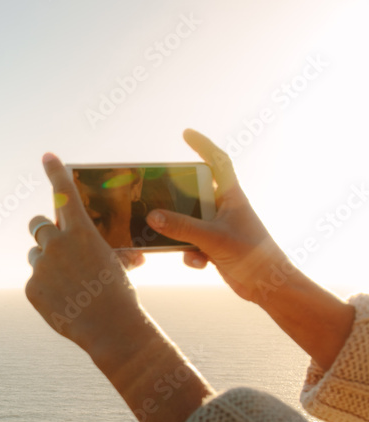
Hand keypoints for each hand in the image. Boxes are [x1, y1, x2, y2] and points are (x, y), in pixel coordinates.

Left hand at [26, 151, 215, 421]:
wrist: (110, 327)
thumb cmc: (119, 294)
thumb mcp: (114, 263)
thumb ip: (99, 248)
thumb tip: (120, 251)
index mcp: (80, 232)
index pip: (64, 193)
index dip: (55, 172)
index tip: (48, 157)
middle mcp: (56, 243)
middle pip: (37, 224)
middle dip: (43, 229)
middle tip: (50, 238)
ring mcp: (41, 265)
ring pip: (35, 254)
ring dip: (46, 262)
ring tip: (66, 281)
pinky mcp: (31, 287)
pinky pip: (35, 280)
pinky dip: (46, 288)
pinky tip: (62, 300)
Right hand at [144, 129, 288, 302]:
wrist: (268, 287)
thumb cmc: (253, 255)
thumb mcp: (213, 238)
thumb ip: (181, 227)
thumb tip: (152, 216)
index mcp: (232, 197)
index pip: (218, 162)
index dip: (203, 145)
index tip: (186, 134)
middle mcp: (224, 208)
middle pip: (195, 192)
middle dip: (177, 195)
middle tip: (158, 190)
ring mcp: (218, 228)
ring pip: (188, 220)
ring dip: (179, 231)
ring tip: (167, 236)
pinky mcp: (214, 247)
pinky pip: (190, 243)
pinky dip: (189, 253)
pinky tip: (197, 263)